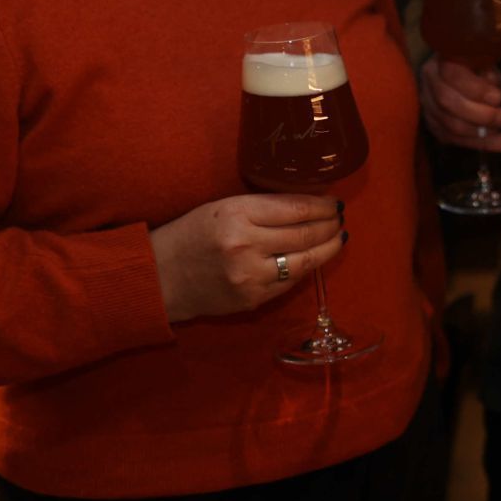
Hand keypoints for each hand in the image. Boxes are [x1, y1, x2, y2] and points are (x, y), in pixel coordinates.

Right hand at [149, 193, 345, 324]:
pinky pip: (291, 282)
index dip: (322, 204)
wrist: (160, 278)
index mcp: (236, 214)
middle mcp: (246, 244)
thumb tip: (307, 202)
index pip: (295, 207)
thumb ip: (261, 206)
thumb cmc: (189, 235)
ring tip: (338, 237)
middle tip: (340, 218)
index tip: (334, 201)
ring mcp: (251, 276)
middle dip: (330, 224)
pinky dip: (308, 268)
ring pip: (305, 261)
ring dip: (328, 248)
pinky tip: (315, 258)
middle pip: (305, 233)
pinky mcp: (253, 299)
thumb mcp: (221, 207)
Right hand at [418, 55, 500, 150]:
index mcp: (440, 63)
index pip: (453, 75)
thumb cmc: (475, 67)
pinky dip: (484, 144)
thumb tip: (494, 94)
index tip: (498, 97)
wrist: (459, 75)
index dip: (476, 89)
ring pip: (452, 128)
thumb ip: (488, 73)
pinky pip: (457, 141)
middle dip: (482, 115)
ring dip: (485, 134)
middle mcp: (428, 86)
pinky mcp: (435, 127)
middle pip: (448, 104)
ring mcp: (429, 109)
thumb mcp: (484, 61)